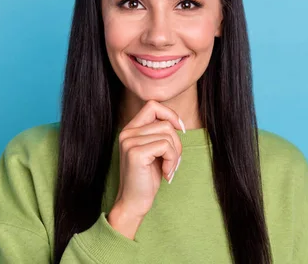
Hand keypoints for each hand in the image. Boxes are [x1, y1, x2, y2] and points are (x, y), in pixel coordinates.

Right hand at [107, 100, 184, 238]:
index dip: (170, 114)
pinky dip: (172, 161)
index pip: (152, 105)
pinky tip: (166, 173)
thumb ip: (159, 134)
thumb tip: (177, 122)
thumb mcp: (154, 151)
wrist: (133, 202)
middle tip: (173, 162)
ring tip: (169, 169)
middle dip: (176, 143)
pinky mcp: (135, 153)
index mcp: (130, 129)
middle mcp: (127, 132)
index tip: (180, 129)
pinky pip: (165, 146)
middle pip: (165, 123)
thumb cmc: (146, 178)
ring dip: (175, 155)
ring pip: (168, 135)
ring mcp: (129, 142)